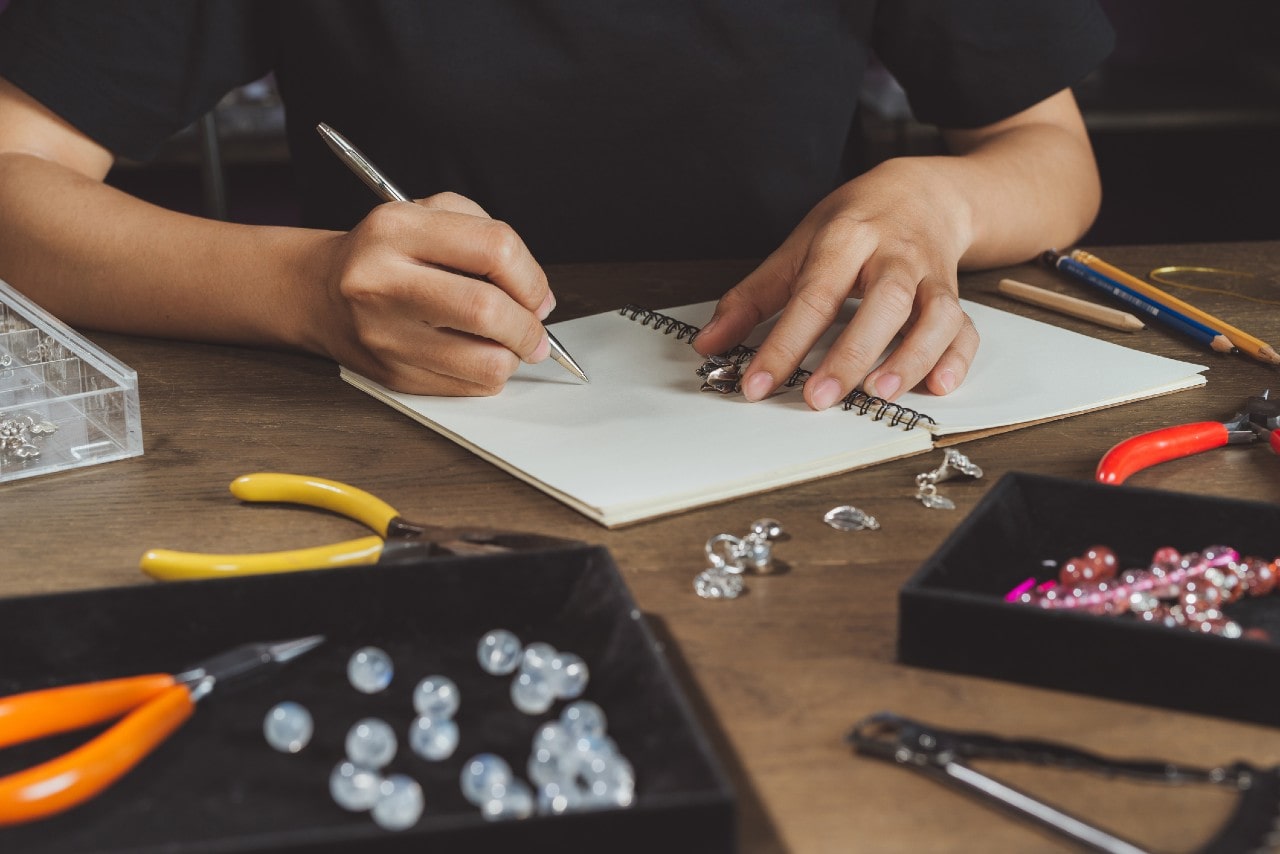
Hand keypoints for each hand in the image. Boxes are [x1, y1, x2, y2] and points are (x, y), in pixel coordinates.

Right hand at [310, 192, 552, 394]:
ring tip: (507, 343)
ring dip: (513, 356)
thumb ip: (487, 235)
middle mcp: (382, 282)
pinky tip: (474, 355)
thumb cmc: (387, 253)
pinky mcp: (391, 375)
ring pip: (484, 361)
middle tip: (536, 331)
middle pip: (487, 310)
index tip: (539, 295)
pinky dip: (487, 374)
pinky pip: (467, 387)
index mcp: (397, 229)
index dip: (532, 277)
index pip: (495, 250)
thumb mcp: (428, 214)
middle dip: (529, 327)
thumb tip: (537, 296)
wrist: (319, 292)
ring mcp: (384, 334)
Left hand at [692, 158, 980, 407]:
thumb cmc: (855, 222)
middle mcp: (894, 255)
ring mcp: (930, 275)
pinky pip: (966, 327)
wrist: (922, 192)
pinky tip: (938, 386)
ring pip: (935, 314)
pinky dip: (957, 358)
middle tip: (820, 397)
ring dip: (912, 356)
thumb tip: (710, 343)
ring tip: (881, 394)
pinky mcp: (955, 294)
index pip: (813, 294)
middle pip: (883, 302)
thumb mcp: (798, 246)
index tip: (758, 384)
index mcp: (847, 238)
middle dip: (851, 353)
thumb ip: (753, 298)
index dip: (784, 344)